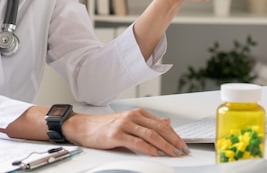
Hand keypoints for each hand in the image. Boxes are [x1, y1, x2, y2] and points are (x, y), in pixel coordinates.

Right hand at [64, 108, 189, 156]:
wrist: (84, 127)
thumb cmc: (105, 126)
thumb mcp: (129, 121)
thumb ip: (148, 123)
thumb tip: (167, 123)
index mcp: (137, 113)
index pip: (161, 124)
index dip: (174, 135)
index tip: (183, 144)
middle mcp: (132, 116)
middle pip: (158, 129)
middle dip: (173, 140)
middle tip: (183, 150)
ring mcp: (124, 125)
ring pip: (150, 135)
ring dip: (165, 145)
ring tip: (173, 153)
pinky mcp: (116, 135)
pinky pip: (136, 142)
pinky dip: (148, 148)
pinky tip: (155, 153)